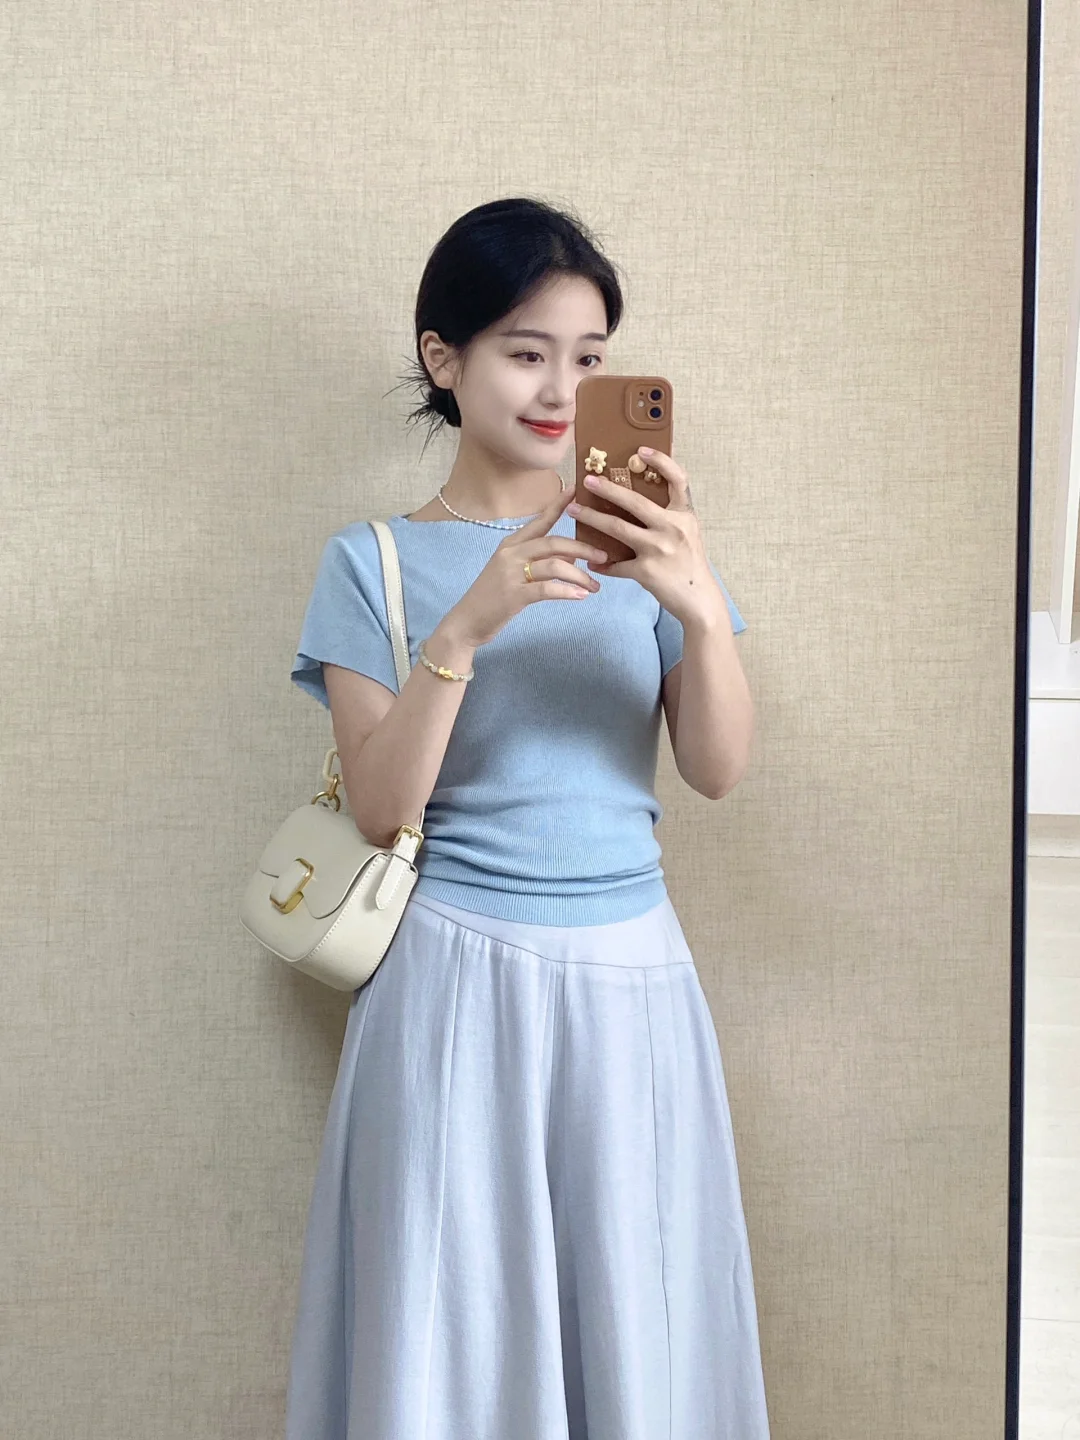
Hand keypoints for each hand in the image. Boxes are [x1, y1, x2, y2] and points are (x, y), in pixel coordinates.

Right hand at [446, 488, 609, 648]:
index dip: (559, 506)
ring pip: (554, 565)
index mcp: (511, 544)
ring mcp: (511, 573)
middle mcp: (511, 554)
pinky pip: (547, 589)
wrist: (466, 622)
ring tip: (594, 587)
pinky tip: (580, 597)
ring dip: (580, 576)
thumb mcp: (514, 573)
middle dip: (582, 548)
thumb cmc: (493, 598)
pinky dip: (567, 592)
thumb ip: (539, 562)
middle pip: (554, 542)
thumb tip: (571, 559)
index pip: (540, 521)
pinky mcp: (513, 595)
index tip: (576, 491)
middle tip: (603, 556)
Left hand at [570, 448, 725, 626]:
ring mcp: (659, 549)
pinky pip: (617, 564)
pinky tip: (591, 561)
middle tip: (588, 481)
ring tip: (574, 511)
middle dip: (607, 489)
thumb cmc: (690, 563)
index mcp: (684, 514)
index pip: (677, 479)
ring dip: (592, 518)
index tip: (641, 449)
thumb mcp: (688, 533)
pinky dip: (602, 563)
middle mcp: (672, 527)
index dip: (661, 461)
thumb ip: (670, 516)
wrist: (699, 598)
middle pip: (635, 502)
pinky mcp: (646, 571)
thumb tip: (639, 500)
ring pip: (617, 528)